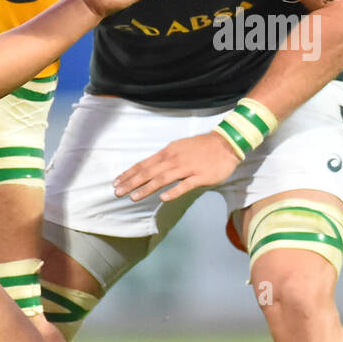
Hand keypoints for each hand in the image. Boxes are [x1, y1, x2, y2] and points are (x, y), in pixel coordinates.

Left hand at [113, 130, 241, 202]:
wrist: (226, 143)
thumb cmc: (202, 147)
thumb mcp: (179, 148)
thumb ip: (166, 159)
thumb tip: (151, 170)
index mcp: (168, 152)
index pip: (144, 164)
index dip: (129, 173)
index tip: (116, 182)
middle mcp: (174, 159)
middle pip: (149, 172)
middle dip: (131, 182)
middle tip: (117, 192)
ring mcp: (187, 168)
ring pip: (163, 178)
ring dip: (147, 188)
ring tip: (133, 197)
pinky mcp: (200, 176)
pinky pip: (185, 184)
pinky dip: (173, 191)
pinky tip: (163, 198)